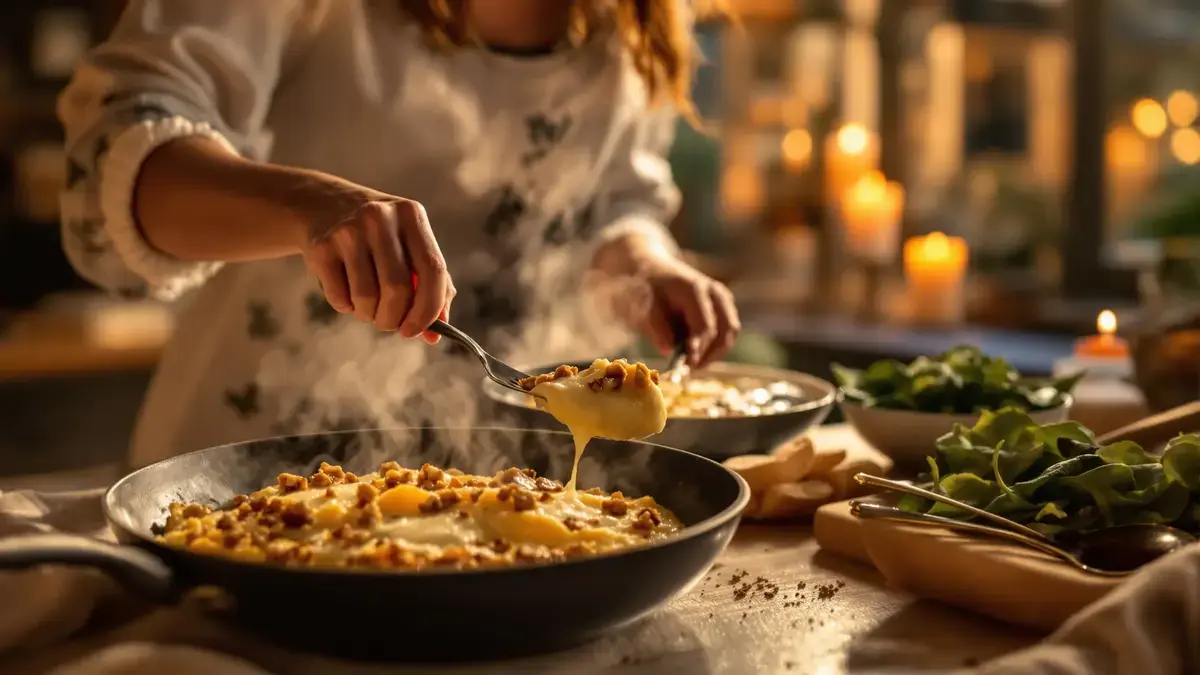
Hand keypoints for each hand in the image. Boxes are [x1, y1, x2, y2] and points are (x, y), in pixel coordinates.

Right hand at [301, 198, 454, 343]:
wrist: (325, 205)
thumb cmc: (380, 237)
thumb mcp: (410, 246)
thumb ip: (432, 287)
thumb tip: (433, 334)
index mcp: (412, 216)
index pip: (433, 269)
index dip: (429, 308)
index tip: (417, 330)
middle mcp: (381, 218)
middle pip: (397, 289)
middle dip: (394, 318)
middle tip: (389, 322)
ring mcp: (348, 230)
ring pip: (366, 298)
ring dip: (369, 315)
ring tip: (367, 305)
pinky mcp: (321, 246)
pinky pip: (339, 298)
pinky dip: (346, 307)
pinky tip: (347, 292)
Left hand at [637, 255, 740, 368]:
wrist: (653, 271)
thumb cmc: (647, 290)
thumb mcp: (643, 306)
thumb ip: (655, 327)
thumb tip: (667, 350)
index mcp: (695, 289)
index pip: (705, 325)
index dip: (698, 347)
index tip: (688, 364)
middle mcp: (714, 292)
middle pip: (724, 330)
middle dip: (709, 353)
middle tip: (689, 368)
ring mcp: (722, 298)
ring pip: (730, 332)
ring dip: (715, 352)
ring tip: (692, 363)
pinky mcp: (724, 305)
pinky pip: (728, 330)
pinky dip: (716, 345)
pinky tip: (698, 352)